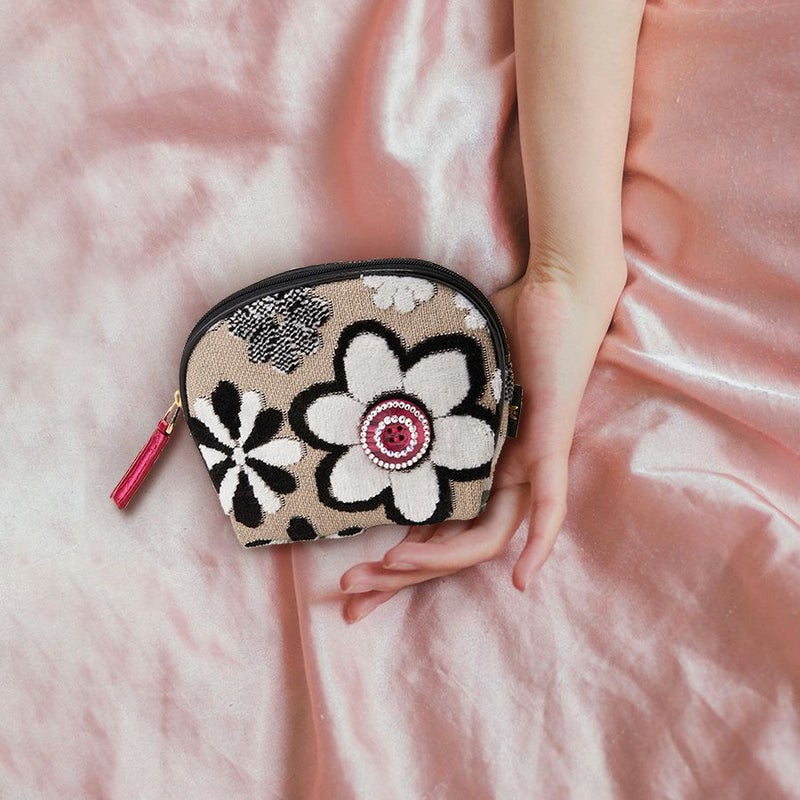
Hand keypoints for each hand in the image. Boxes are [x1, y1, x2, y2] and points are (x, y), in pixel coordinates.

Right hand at [340, 256, 625, 622]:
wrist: (551, 287)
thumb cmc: (496, 327)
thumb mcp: (440, 381)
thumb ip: (414, 406)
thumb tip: (359, 415)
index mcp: (472, 467)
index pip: (432, 529)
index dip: (395, 562)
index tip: (353, 582)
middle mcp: (498, 475)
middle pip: (453, 545)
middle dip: (400, 576)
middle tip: (352, 594)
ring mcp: (525, 462)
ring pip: (489, 535)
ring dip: (439, 562)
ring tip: (389, 572)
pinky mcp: (549, 441)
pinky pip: (550, 502)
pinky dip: (539, 544)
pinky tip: (520, 581)